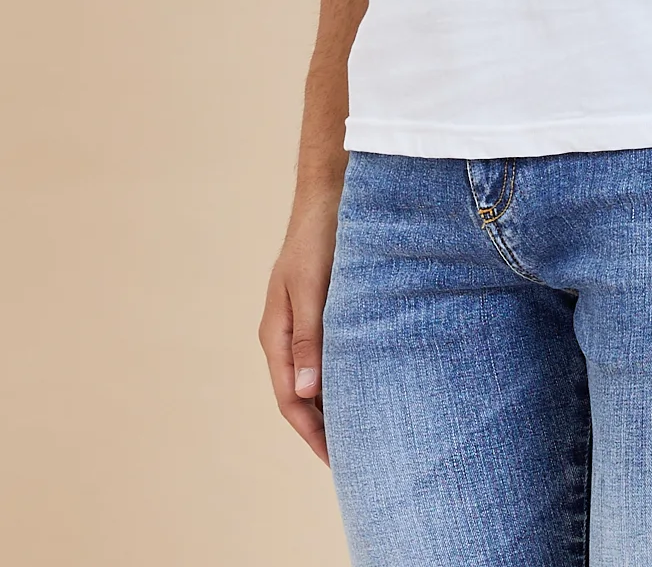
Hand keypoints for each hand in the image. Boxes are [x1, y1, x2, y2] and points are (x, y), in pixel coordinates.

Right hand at [259, 191, 340, 464]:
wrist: (330, 193)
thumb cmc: (320, 236)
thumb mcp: (313, 286)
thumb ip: (310, 337)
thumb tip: (308, 393)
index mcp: (277, 335)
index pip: (292, 401)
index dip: (314, 435)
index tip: (340, 463)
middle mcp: (287, 334)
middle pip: (303, 396)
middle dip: (325, 429)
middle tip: (357, 460)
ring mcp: (305, 322)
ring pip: (318, 377)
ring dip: (336, 404)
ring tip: (366, 431)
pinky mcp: (325, 309)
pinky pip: (332, 354)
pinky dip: (345, 375)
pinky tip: (369, 383)